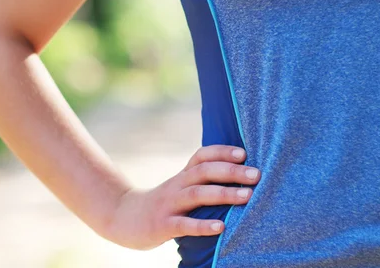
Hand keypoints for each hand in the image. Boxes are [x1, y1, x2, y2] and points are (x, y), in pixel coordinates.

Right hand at [103, 145, 259, 249]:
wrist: (123, 218)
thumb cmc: (162, 204)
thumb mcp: (179, 188)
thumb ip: (201, 182)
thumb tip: (238, 175)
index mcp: (182, 176)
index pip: (201, 156)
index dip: (221, 152)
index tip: (244, 153)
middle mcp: (176, 186)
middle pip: (203, 172)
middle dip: (231, 171)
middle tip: (256, 174)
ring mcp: (168, 205)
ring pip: (196, 194)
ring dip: (223, 193)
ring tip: (247, 196)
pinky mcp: (162, 225)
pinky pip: (184, 224)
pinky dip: (203, 225)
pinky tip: (221, 227)